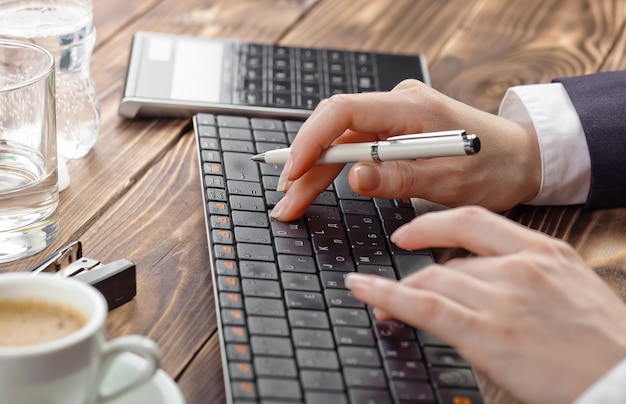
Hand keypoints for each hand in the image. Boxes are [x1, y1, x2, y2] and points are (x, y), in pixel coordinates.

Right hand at [270, 79, 540, 221]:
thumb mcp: (449, 180)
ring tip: (293, 199)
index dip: (311, 141)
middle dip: (307, 166)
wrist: (523, 159)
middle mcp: (398, 104)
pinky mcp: (396, 131)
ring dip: (315, 170)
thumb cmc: (495, 167)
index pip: (343, 113)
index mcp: (411, 108)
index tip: (293, 172)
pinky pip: (355, 146)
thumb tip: (353, 177)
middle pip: (336, 131)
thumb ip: (399, 177)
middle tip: (286, 202)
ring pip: (341, 141)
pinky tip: (316, 182)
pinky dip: (334, 168)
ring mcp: (395, 116)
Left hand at [345, 206, 625, 403]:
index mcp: (545, 251)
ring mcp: (503, 299)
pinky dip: (387, 296)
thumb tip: (482, 278)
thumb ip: (527, 275)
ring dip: (398, 290)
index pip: (474, 221)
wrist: (625, 381)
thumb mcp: (572, 290)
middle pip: (448, 262)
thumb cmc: (604, 344)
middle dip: (416, 276)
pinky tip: (364, 291)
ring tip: (376, 299)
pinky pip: (424, 307)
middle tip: (394, 288)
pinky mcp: (488, 334)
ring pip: (431, 281)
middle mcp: (520, 268)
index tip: (410, 232)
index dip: (432, 224)